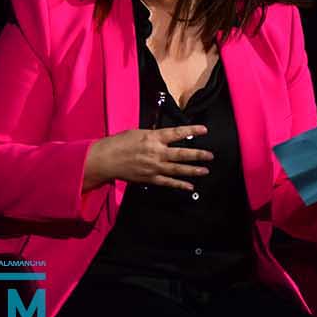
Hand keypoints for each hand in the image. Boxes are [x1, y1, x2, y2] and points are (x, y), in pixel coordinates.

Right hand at [84, 124, 211, 190]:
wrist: (106, 159)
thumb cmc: (119, 143)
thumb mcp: (137, 132)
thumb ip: (153, 135)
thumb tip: (165, 137)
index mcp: (153, 138)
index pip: (177, 133)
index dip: (192, 130)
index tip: (204, 130)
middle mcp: (156, 152)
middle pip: (182, 154)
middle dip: (198, 155)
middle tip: (210, 155)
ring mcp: (154, 167)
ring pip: (178, 169)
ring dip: (193, 170)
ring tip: (205, 170)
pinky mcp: (150, 178)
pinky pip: (168, 182)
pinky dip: (179, 185)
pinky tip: (190, 186)